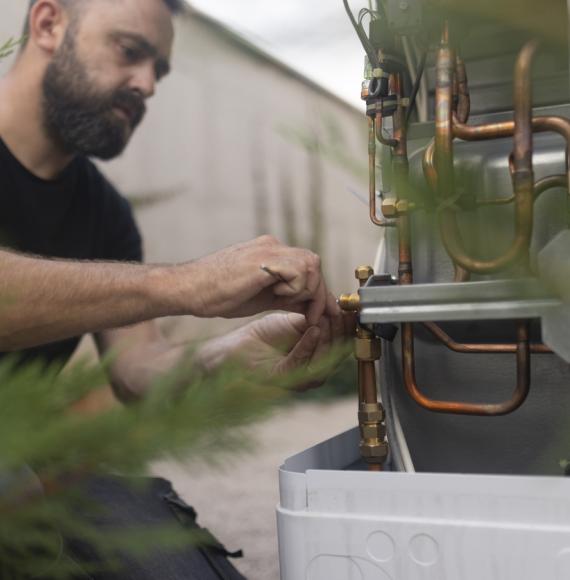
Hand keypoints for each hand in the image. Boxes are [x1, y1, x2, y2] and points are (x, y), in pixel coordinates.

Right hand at [167, 236, 338, 324]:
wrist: (188, 289)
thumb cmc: (217, 295)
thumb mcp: (262, 298)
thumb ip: (287, 297)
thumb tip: (311, 307)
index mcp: (271, 253)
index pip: (307, 267)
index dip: (319, 291)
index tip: (323, 313)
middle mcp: (273, 246)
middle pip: (314, 264)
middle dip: (319, 293)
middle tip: (313, 317)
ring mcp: (269, 249)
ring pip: (311, 265)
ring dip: (306, 291)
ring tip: (284, 302)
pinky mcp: (264, 258)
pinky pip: (299, 271)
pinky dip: (294, 288)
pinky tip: (274, 294)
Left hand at [195, 312, 352, 390]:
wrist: (231, 348)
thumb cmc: (259, 338)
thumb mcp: (293, 322)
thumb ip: (315, 318)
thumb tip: (339, 306)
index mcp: (314, 359)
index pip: (339, 345)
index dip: (347, 328)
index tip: (352, 311)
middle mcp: (309, 372)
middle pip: (336, 354)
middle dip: (341, 331)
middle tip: (342, 312)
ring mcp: (296, 378)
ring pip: (322, 360)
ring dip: (329, 336)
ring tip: (329, 318)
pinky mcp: (281, 378)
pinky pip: (300, 362)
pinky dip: (309, 345)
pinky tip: (314, 329)